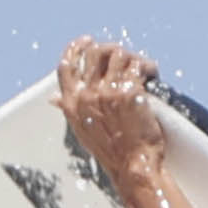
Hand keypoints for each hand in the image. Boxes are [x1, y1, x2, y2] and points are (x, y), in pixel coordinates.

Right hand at [56, 37, 165, 188]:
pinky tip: (153, 74)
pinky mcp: (129, 91)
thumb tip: (54, 98)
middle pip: (93, 53)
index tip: (85, 41)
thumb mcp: (81, 131)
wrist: (134, 166)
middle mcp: (87, 95)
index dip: (75, 49)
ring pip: (118, 54)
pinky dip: (148, 67)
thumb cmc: (112, 152)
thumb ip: (69, 110)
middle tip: (123, 55)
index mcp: (72, 104)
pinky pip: (138, 65)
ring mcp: (107, 91)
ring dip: (132, 58)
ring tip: (142, 68)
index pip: (65, 67)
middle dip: (110, 50)